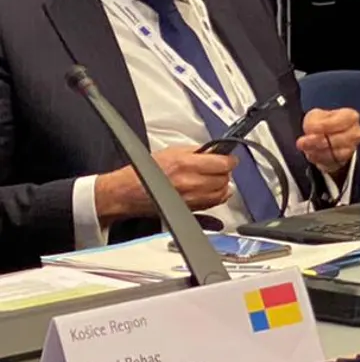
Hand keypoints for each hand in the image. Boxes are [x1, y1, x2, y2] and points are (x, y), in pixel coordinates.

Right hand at [93, 148, 234, 224]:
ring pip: (223, 192)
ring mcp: (192, 199)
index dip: (229, 159)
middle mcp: (191, 184)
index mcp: (186, 165)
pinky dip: (216, 196)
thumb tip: (215, 150)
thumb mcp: (173, 151)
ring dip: (222, 184)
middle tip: (219, 166)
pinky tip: (210, 189)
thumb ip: (197, 151)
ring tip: (214, 178)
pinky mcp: (190, 210)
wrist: (127, 192)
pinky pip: (214, 204)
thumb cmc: (144, 172)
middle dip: (224, 171)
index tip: (229, 157)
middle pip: (225, 178)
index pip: (224, 163)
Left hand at [297, 108, 359, 174]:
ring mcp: (352, 148)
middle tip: (302, 141)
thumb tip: (311, 134)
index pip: (340, 122)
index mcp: (350, 117)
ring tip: (306, 147)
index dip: (324, 126)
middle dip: (317, 141)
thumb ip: (312, 123)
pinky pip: (330, 162)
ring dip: (316, 151)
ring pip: (334, 153)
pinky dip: (318, 158)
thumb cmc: (323, 123)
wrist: (325, 137)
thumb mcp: (314, 116)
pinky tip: (312, 153)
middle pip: (338, 139)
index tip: (310, 129)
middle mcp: (355, 133)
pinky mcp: (343, 161)